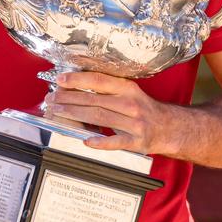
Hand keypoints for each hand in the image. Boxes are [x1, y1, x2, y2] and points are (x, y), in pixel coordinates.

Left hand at [43, 72, 177, 155]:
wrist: (169, 127)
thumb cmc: (144, 109)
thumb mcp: (129, 93)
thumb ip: (107, 89)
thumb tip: (77, 85)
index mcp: (128, 89)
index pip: (99, 81)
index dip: (78, 80)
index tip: (60, 79)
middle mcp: (131, 104)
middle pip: (94, 100)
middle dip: (69, 99)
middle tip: (51, 98)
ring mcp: (134, 124)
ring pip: (99, 117)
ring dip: (75, 115)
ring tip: (57, 112)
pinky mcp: (136, 142)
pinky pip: (116, 142)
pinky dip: (101, 141)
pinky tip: (86, 140)